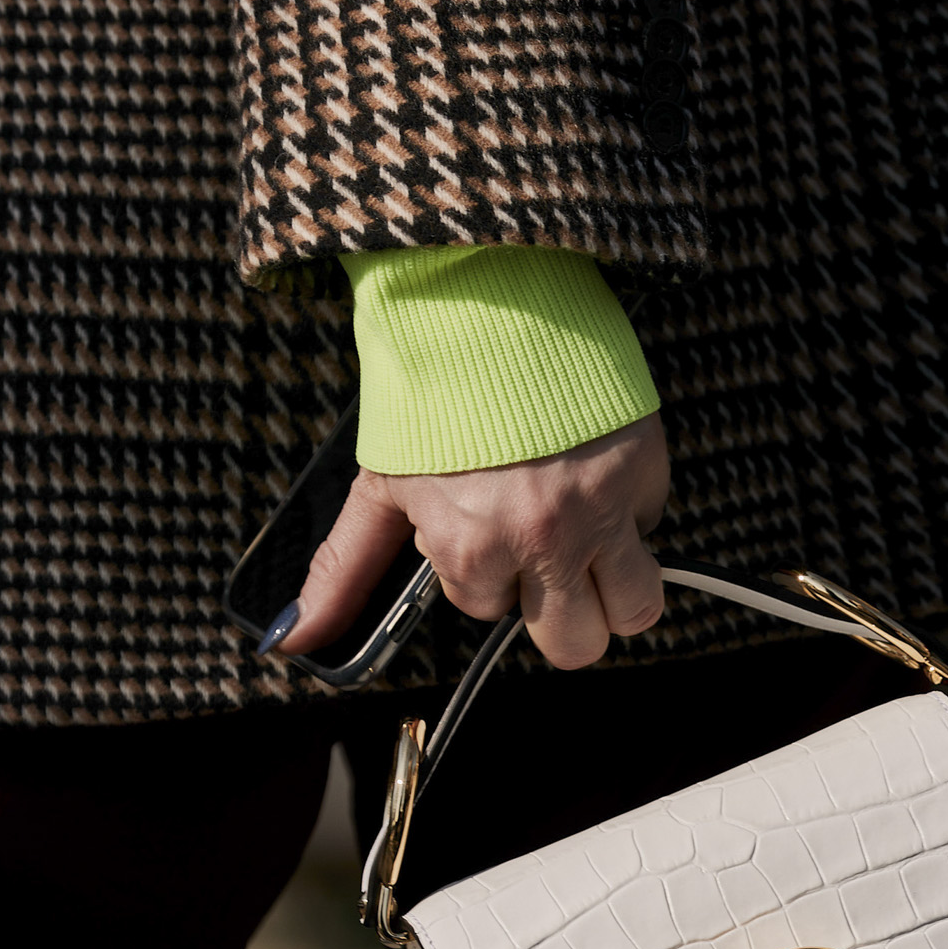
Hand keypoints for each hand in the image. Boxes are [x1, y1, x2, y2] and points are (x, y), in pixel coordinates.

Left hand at [277, 412, 669, 670]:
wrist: (487, 302)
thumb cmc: (428, 390)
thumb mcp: (379, 487)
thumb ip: (344, 573)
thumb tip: (294, 644)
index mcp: (472, 551)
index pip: (491, 611)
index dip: (484, 572)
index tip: (477, 524)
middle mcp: (544, 542)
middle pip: (576, 646)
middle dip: (557, 614)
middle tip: (539, 562)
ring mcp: (602, 510)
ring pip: (635, 611)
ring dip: (612, 591)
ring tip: (584, 547)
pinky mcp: (644, 469)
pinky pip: (653, 525)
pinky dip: (630, 511)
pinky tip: (594, 474)